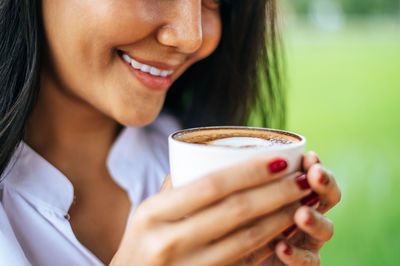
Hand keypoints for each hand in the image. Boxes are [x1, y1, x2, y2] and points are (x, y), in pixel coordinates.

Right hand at [110, 157, 316, 265]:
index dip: (251, 171)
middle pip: (236, 211)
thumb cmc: (141, 244)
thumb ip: (177, 186)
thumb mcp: (146, 213)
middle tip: (303, 179)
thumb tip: (212, 157)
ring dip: (282, 218)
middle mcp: (168, 241)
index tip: (281, 160)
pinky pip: (245, 261)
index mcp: (153, 214)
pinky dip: (269, 243)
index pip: (211, 186)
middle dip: (277, 192)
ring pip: (247, 239)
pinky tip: (286, 229)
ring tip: (303, 202)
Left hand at [231, 152, 340, 265]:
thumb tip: (221, 150)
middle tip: (315, 176)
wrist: (227, 254)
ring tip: (301, 214)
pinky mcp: (300, 264)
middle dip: (324, 185)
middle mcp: (302, 214)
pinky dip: (298, 255)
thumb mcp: (232, 197)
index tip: (309, 156)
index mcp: (289, 193)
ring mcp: (304, 241)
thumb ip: (239, 180)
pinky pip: (310, 262)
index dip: (313, 165)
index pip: (310, 175)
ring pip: (326, 229)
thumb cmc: (230, 222)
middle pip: (326, 198)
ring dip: (316, 219)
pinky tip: (282, 248)